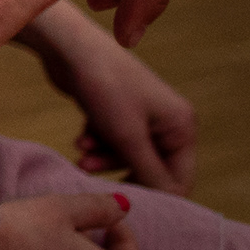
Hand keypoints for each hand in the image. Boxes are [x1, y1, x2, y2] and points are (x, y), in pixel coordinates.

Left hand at [49, 26, 197, 190]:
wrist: (67, 47)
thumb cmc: (104, 88)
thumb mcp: (127, 136)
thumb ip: (149, 173)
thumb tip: (170, 203)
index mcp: (182, 126)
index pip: (179, 179)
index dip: (154, 194)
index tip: (123, 201)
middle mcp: (169, 121)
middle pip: (151, 169)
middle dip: (122, 174)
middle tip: (92, 175)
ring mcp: (143, 115)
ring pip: (128, 156)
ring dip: (104, 160)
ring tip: (80, 157)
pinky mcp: (119, 111)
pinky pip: (112, 141)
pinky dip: (96, 143)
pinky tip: (80, 139)